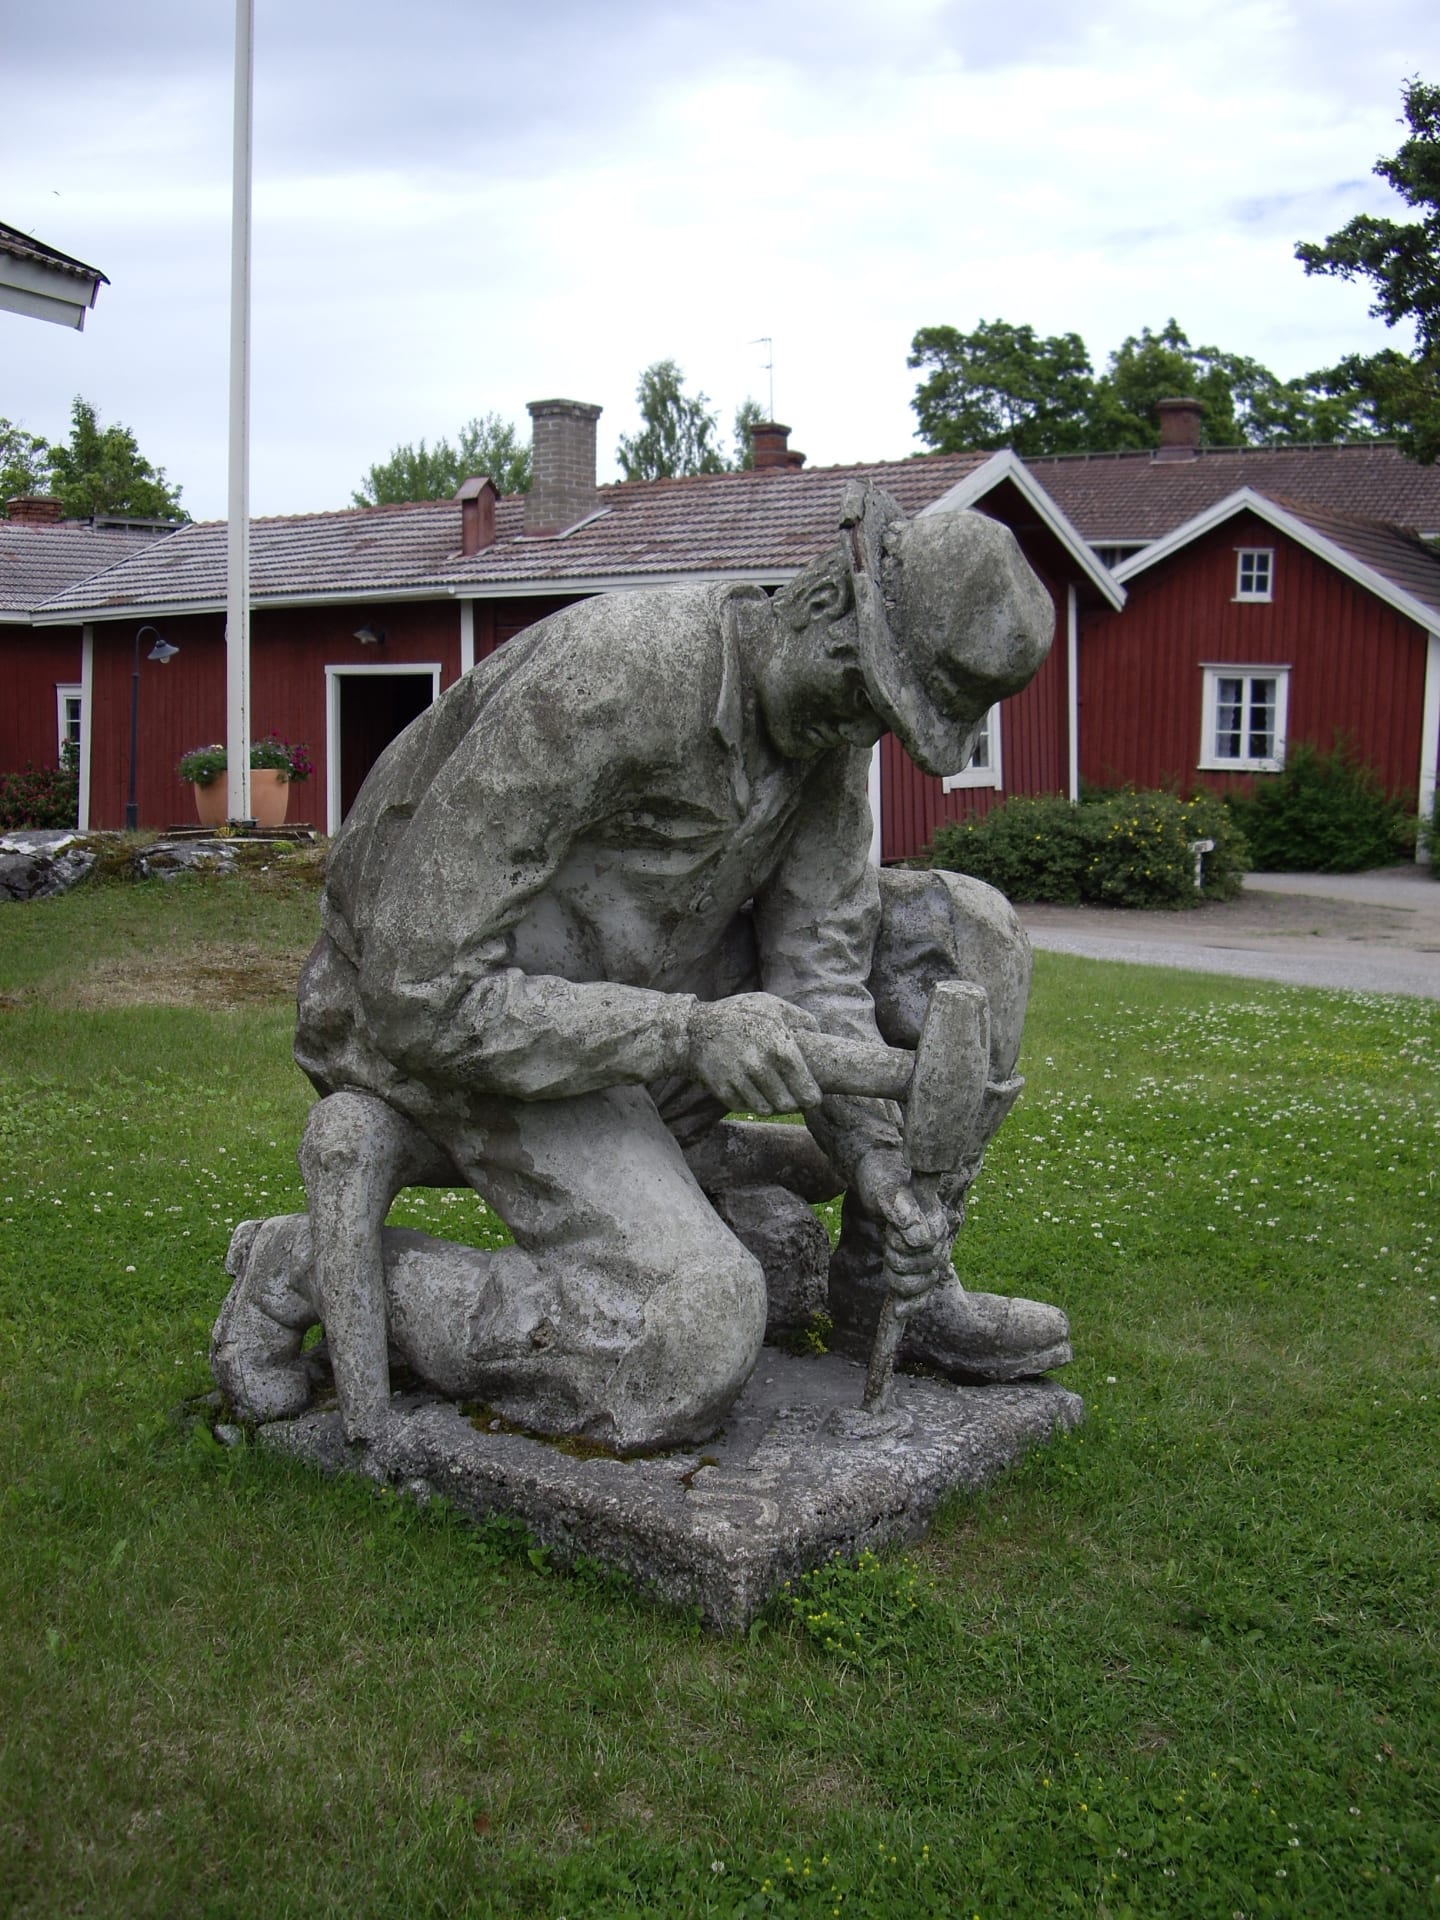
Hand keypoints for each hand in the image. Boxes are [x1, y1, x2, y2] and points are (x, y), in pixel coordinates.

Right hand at [686, 993, 821, 1114]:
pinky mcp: (723, 1090)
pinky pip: (745, 1107)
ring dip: (771, 1104)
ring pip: (767, 1109)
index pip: (808, 1092)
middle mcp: (761, 1067)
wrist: (694, 1027)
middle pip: (789, 1105)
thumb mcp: (772, 1005)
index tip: (810, 1095)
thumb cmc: (738, 1013)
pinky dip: (750, 1102)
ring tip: (772, 1094)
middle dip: (793, 1102)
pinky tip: (751, 1090)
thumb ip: (801, 1018)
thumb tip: (819, 1033)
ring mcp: (741, 1080)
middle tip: (791, 1096)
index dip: (812, 1098)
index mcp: (780, 1048)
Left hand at [852, 1149, 951, 1300]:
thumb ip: (901, 1207)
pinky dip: (909, 1307)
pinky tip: (895, 1319)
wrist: (875, 1176)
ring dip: (898, 1279)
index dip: (902, 1245)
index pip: (926, 1251)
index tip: (890, 1229)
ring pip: (920, 1287)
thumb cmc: (881, 1178)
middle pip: (925, 1274)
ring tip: (887, 1257)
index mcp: (937, 1222)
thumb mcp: (885, 1187)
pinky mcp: (913, 1264)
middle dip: (898, 1262)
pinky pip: (918, 1293)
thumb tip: (918, 1237)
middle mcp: (937, 1241)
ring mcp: (927, 1255)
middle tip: (887, 1239)